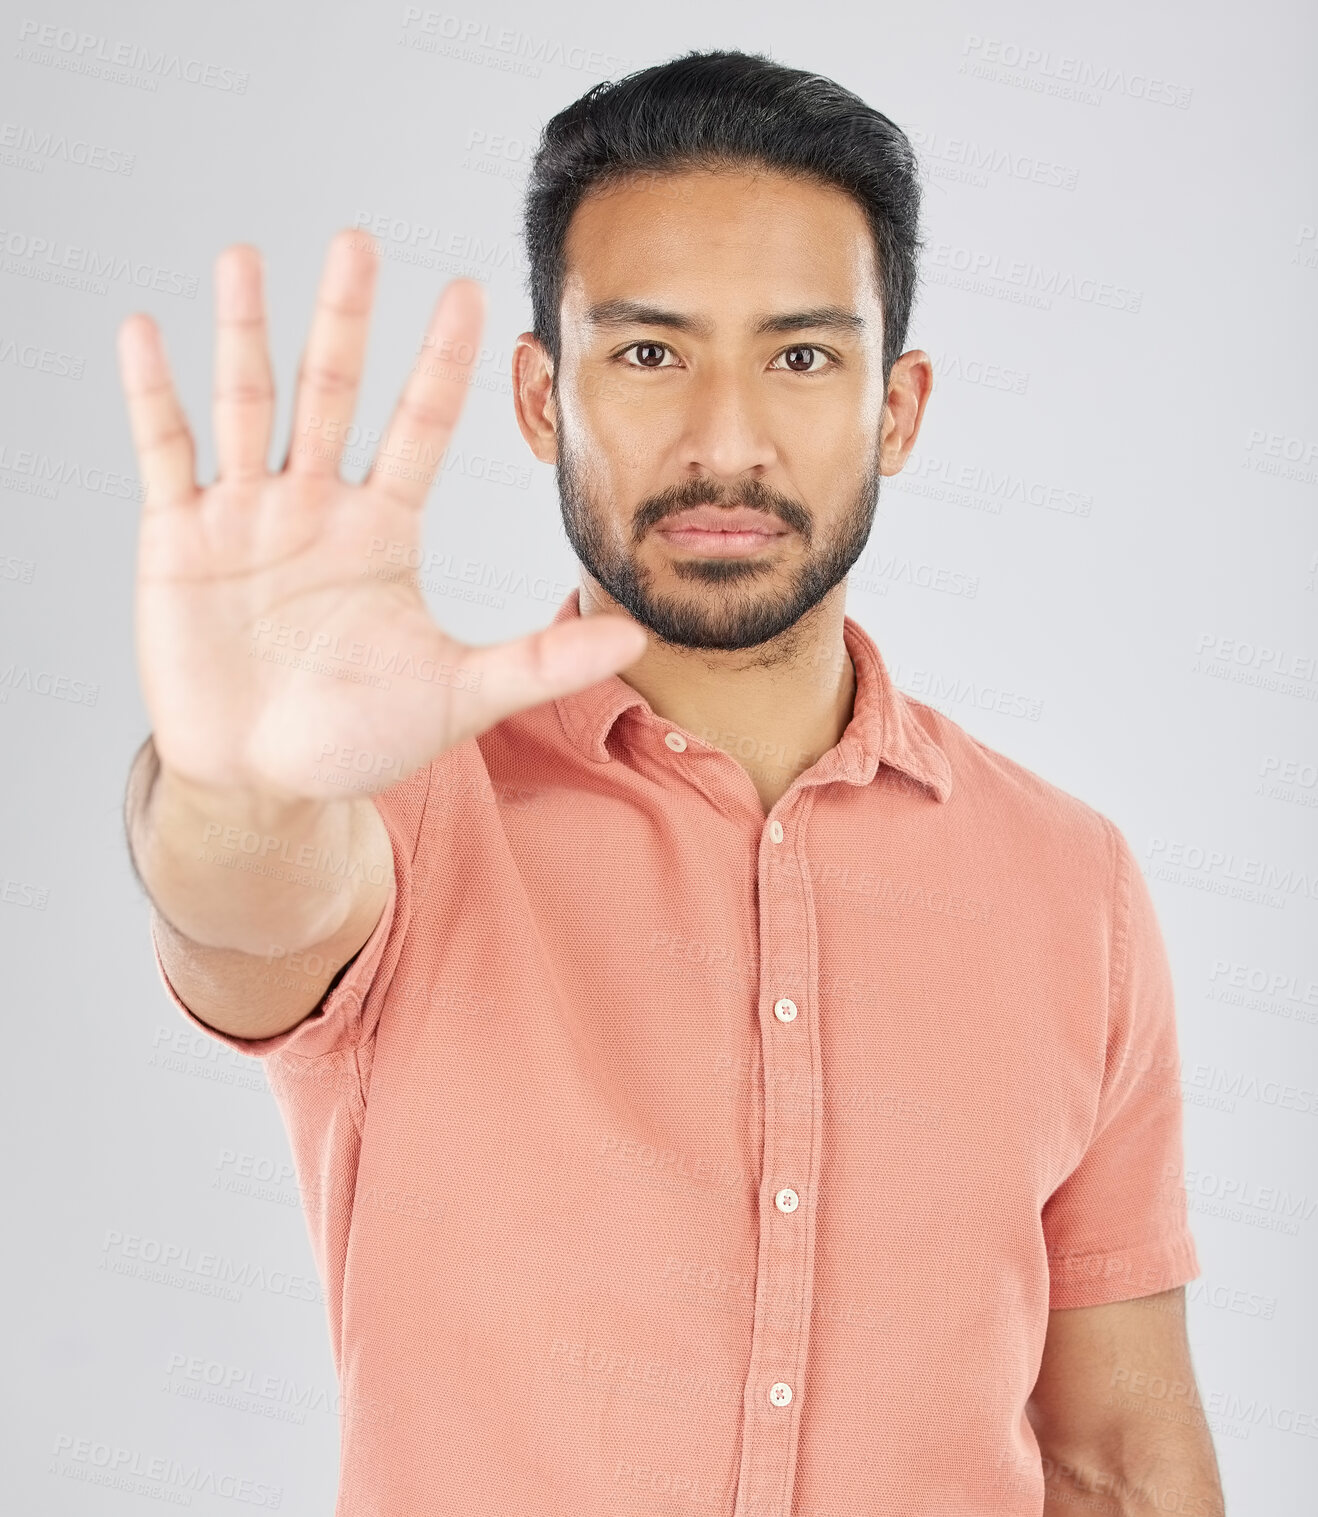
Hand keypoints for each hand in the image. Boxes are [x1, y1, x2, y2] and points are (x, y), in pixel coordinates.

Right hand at [118, 229, 645, 800]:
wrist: (263, 781)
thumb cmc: (358, 738)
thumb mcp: (456, 696)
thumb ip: (539, 662)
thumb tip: (637, 635)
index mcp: (381, 530)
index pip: (418, 426)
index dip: (440, 361)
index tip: (468, 290)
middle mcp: (316, 507)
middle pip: (331, 393)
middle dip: (345, 320)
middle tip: (357, 239)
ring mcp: (245, 517)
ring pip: (247, 404)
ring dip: (244, 333)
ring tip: (244, 257)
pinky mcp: (179, 539)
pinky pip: (163, 452)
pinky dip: (151, 395)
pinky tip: (142, 332)